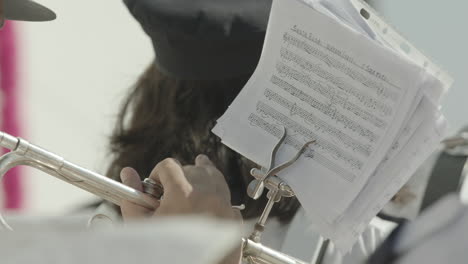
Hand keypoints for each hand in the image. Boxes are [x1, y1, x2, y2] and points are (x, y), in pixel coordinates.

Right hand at [120, 154, 238, 219]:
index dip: (158, 173)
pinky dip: (215, 196)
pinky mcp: (233, 218)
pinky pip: (225, 197)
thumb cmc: (165, 254)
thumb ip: (134, 198)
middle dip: (180, 177)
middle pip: (193, 168)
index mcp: (183, 194)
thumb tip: (128, 173)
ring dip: (200, 178)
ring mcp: (224, 206)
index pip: (169, 165)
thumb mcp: (143, 227)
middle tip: (169, 192)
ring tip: (189, 182)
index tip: (156, 186)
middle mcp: (207, 195)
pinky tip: (205, 202)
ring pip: (214, 176)